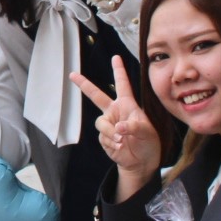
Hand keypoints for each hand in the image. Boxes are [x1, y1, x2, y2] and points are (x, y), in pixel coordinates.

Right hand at [71, 55, 163, 199]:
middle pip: (96, 96)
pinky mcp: (103, 137)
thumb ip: (133, 126)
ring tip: (121, 140)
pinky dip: (111, 143)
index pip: (123, 85)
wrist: (141, 162)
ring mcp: (108, 124)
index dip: (119, 71)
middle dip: (84, 85)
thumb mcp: (146, 132)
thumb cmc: (148, 142)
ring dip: (110, 132)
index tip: (116, 57)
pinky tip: (120, 147)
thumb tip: (118, 127)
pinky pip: (102, 137)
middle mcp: (115, 111)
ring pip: (101, 123)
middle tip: (72, 74)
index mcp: (127, 105)